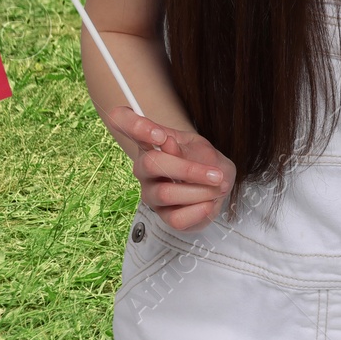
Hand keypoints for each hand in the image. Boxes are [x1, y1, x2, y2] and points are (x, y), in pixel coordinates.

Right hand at [107, 105, 235, 231]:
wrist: (217, 181)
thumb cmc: (204, 159)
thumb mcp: (199, 146)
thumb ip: (183, 148)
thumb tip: (166, 144)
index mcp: (150, 142)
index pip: (122, 121)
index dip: (134, 125)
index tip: (160, 135)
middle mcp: (143, 168)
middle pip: (151, 163)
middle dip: (189, 170)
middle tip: (217, 174)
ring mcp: (150, 193)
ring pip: (166, 194)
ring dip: (200, 192)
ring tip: (218, 188)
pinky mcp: (162, 216)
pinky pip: (176, 219)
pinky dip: (198, 211)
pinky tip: (209, 203)